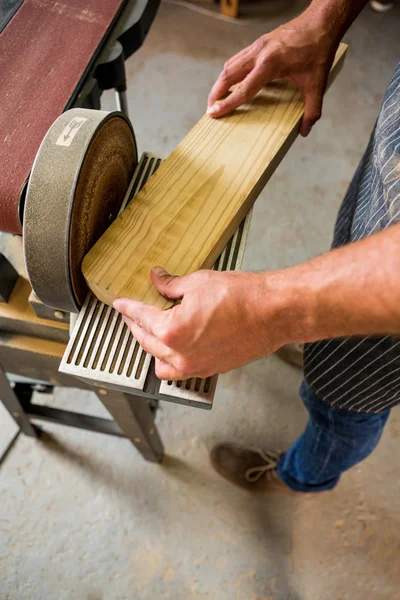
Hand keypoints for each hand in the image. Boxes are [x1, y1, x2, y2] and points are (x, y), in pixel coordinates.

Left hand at [113, 267, 286, 379]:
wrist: (273, 313)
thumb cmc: (241, 297)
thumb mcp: (198, 282)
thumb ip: (171, 285)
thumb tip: (157, 279)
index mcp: (171, 332)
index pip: (140, 318)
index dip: (127, 308)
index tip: (120, 303)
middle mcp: (180, 355)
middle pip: (146, 341)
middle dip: (135, 326)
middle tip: (131, 314)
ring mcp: (196, 366)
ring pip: (161, 363)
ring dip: (152, 348)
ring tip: (152, 333)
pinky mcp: (212, 369)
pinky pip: (182, 371)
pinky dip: (173, 361)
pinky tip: (175, 348)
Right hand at [207, 11, 337, 135]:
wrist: (322, 22)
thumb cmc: (319, 50)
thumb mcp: (317, 84)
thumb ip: (312, 110)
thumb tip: (305, 131)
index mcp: (270, 64)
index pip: (243, 89)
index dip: (227, 104)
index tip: (213, 113)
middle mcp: (259, 53)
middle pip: (228, 75)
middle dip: (216, 93)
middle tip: (210, 108)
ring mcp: (257, 46)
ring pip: (230, 64)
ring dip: (221, 81)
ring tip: (218, 96)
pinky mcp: (260, 42)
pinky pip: (238, 58)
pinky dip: (231, 71)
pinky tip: (234, 81)